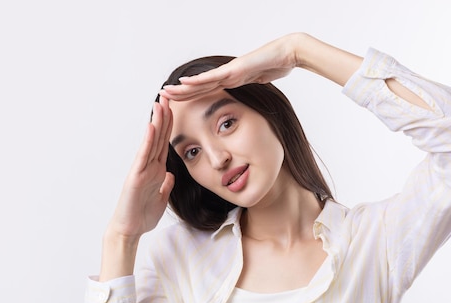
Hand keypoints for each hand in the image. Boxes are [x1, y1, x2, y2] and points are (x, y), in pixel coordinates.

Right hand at [105, 96, 174, 241]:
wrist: (129, 230)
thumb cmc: (142, 216)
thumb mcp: (161, 199)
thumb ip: (165, 186)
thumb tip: (170, 176)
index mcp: (156, 170)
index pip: (164, 143)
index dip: (170, 126)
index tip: (174, 108)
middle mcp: (148, 166)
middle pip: (158, 137)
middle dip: (164, 116)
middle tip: (167, 95)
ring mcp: (141, 170)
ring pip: (151, 142)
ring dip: (156, 122)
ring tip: (160, 104)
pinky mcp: (136, 177)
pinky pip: (143, 156)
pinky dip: (147, 141)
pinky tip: (151, 127)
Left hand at [159, 33, 303, 100]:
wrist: (288, 53)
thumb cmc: (278, 64)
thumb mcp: (264, 79)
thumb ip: (256, 81)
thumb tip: (257, 83)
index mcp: (232, 79)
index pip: (207, 90)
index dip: (191, 95)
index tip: (178, 101)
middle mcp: (227, 75)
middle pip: (198, 87)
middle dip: (180, 93)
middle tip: (162, 96)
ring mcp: (229, 71)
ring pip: (200, 83)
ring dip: (182, 89)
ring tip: (166, 91)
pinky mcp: (234, 70)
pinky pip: (212, 78)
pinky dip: (197, 81)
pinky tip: (183, 83)